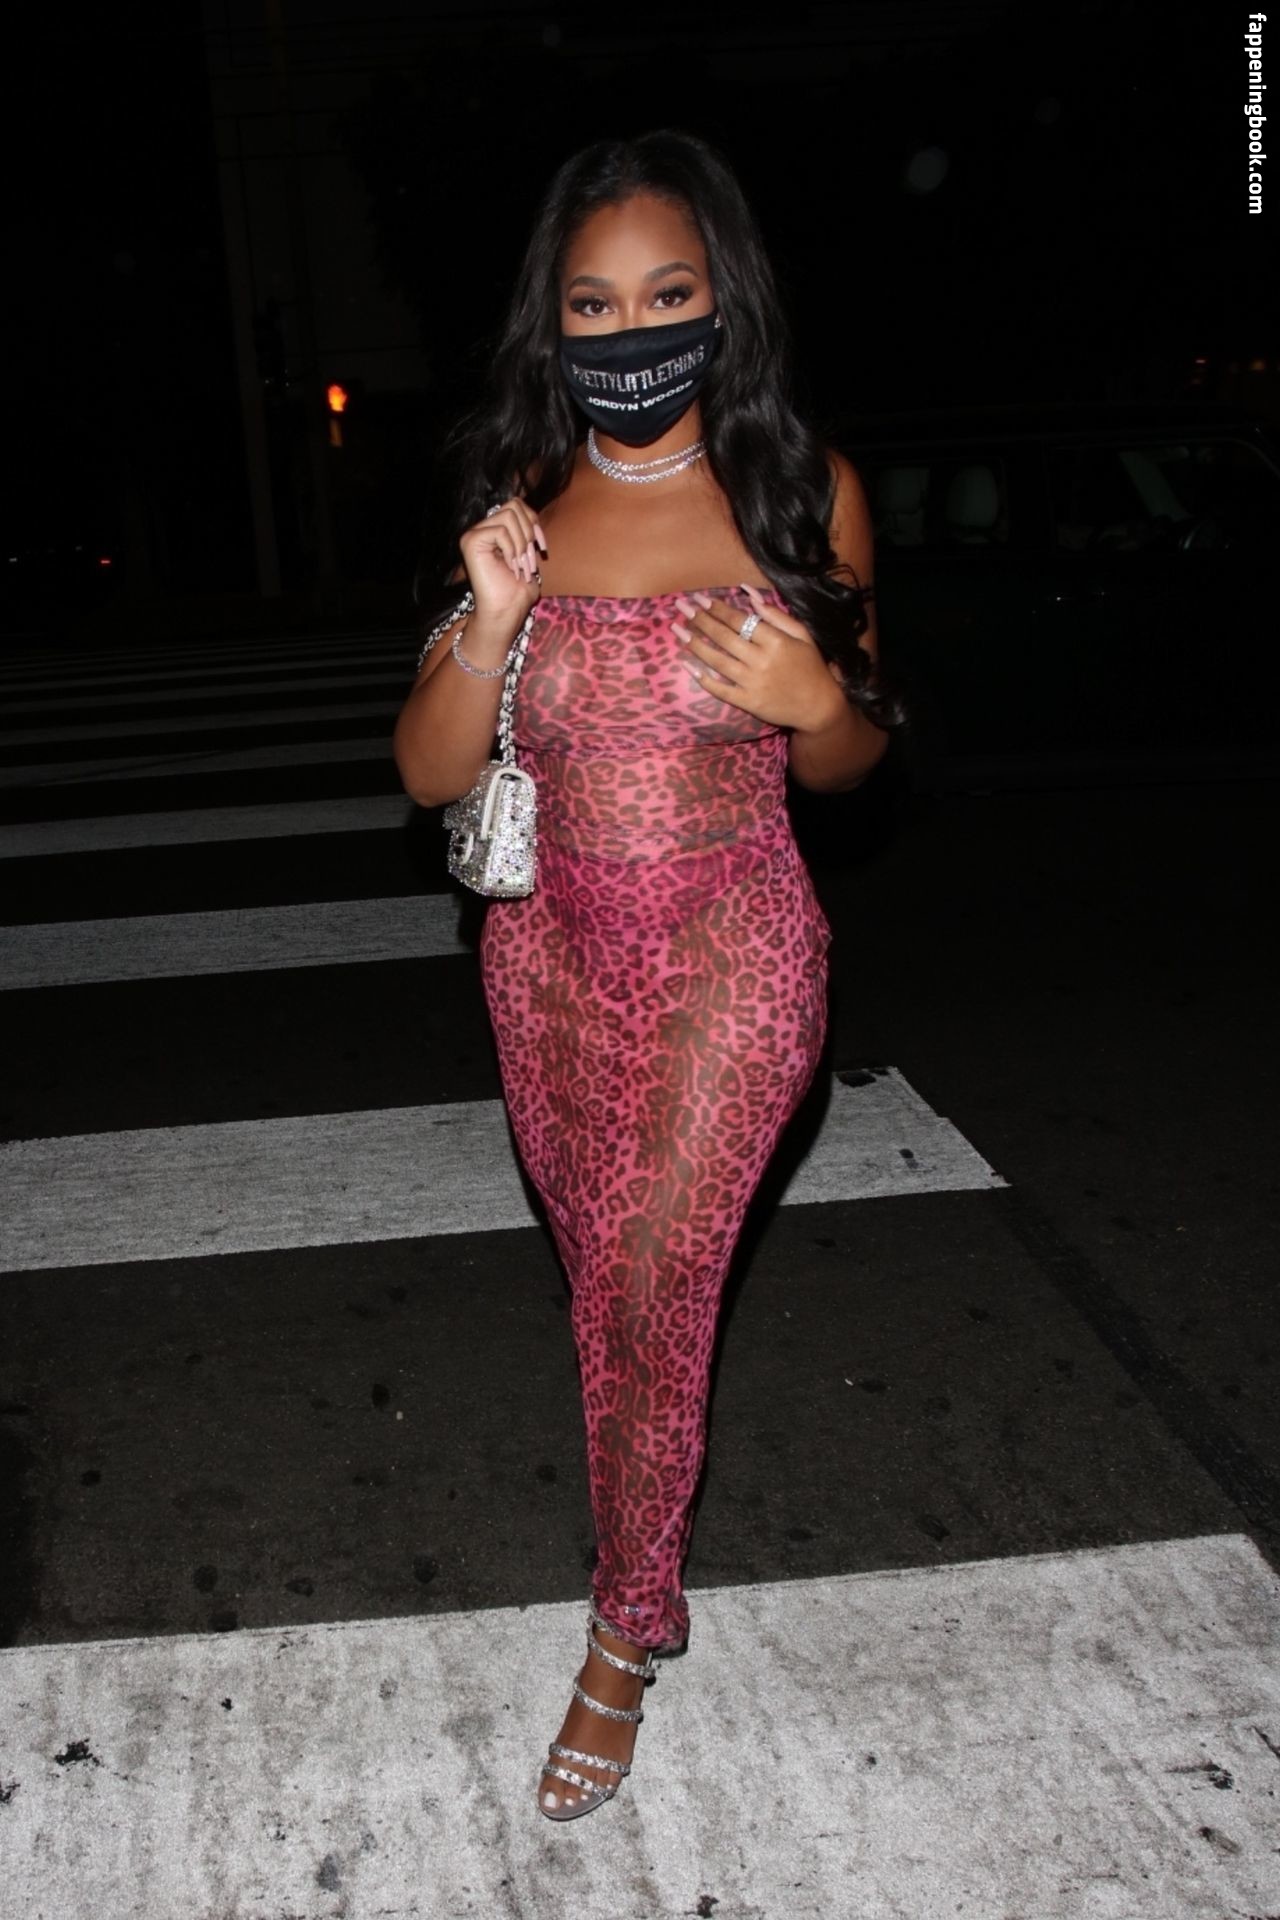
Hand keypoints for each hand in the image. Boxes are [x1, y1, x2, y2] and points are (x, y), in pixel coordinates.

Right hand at [457, 496, 547, 627]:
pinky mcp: (470, 541)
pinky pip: (501, 530)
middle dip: (529, 532)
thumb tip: (532, 514)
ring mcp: (474, 534)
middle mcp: (482, 529)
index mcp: (494, 530)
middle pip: (513, 505)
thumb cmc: (516, 591)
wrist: (505, 612)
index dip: (533, 521)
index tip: (541, 548)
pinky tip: (511, 566)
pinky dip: (512, 549)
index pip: (516, 504)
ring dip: (522, 543)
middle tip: (529, 560)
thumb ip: (527, 532)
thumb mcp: (528, 555)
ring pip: (508, 515)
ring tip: (521, 566)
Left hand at [670, 584, 846, 733]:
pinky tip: (687, 666)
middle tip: (682, 608)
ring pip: (717, 660)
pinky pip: (720, 689)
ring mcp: (752, 683)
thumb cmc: (811, 667)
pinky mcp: (747, 702)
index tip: (701, 599)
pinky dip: (703, 678)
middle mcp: (761, 660)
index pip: (740, 620)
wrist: (819, 706)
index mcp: (776, 641)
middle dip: (700, 620)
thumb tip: (749, 594)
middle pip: (724, 637)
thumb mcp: (802, 635)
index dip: (718, 609)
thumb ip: (776, 614)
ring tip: (678, 631)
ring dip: (695, 644)